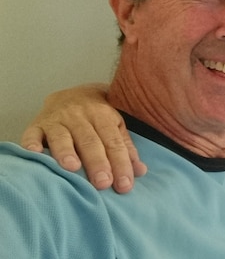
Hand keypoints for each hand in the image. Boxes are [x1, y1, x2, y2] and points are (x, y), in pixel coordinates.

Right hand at [19, 83, 145, 192]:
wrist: (72, 92)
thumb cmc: (97, 116)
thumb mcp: (115, 126)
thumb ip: (126, 149)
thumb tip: (140, 171)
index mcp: (103, 116)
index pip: (114, 142)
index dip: (120, 163)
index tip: (124, 185)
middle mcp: (80, 116)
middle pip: (90, 141)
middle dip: (97, 163)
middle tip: (103, 183)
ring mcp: (57, 119)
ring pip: (62, 136)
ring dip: (66, 152)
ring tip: (73, 168)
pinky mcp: (37, 124)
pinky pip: (32, 134)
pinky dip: (31, 144)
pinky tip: (34, 154)